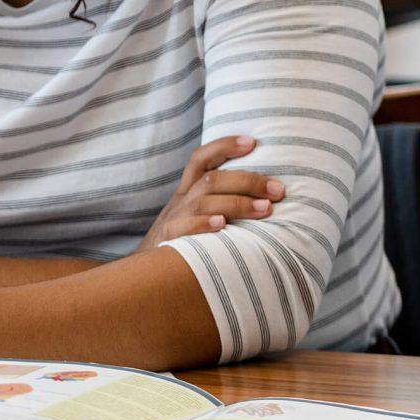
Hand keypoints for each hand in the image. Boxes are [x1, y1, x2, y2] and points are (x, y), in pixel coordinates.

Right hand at [136, 137, 281, 252]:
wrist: (141, 276)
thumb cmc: (183, 244)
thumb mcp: (198, 217)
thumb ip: (224, 204)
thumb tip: (270, 199)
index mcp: (188, 192)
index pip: (201, 159)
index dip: (224, 146)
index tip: (253, 142)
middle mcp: (180, 202)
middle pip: (211, 179)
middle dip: (248, 181)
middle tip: (278, 191)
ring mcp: (172, 221)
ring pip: (203, 202)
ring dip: (238, 203)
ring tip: (265, 209)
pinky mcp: (165, 243)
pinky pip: (181, 229)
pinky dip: (202, 225)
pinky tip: (222, 226)